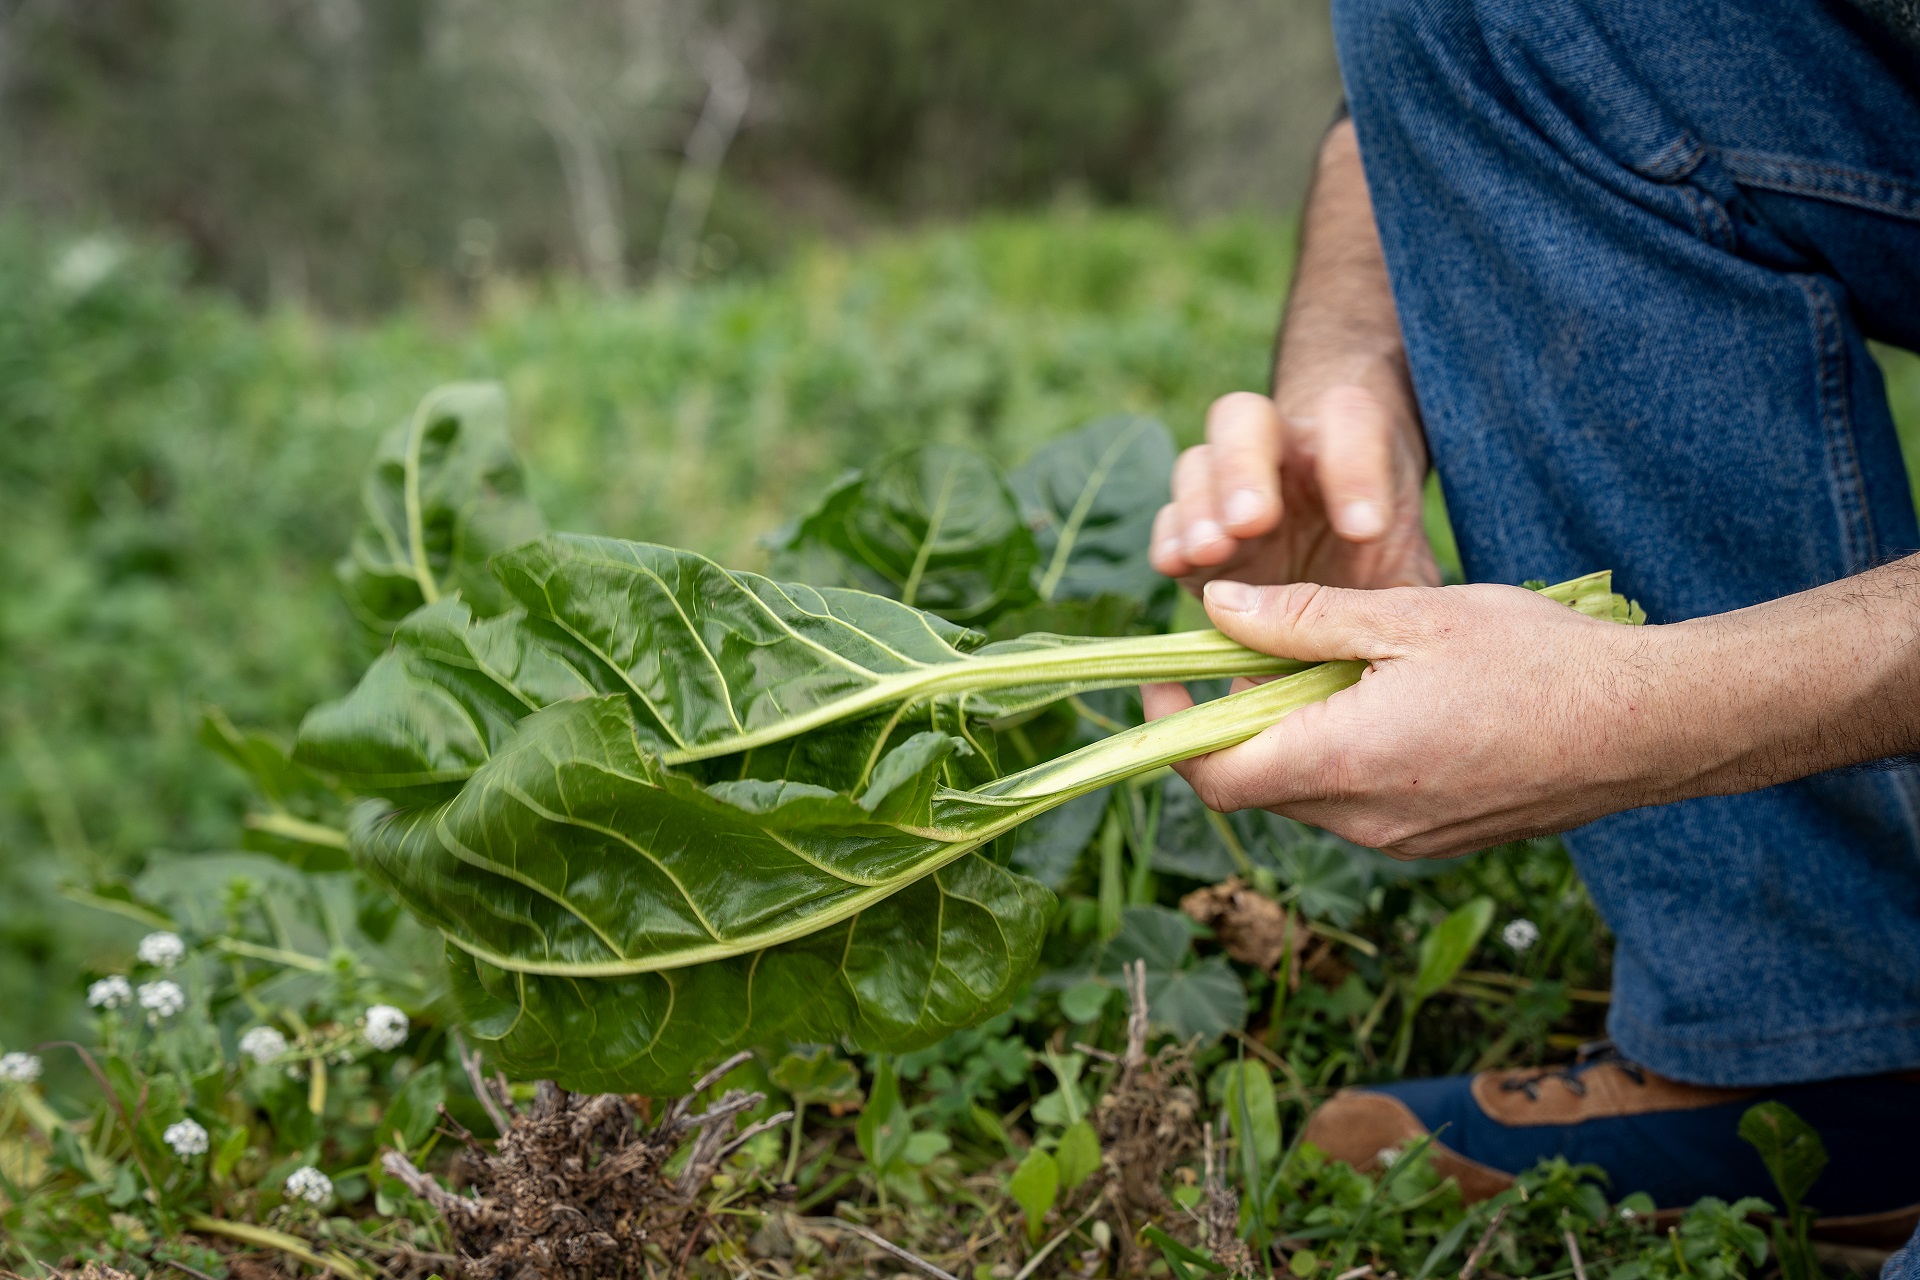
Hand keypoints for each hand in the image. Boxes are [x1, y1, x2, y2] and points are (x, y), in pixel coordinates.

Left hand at [1141, 579, 1678, 857]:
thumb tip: (1214, 609)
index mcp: (1345, 762)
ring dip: (1293, 738)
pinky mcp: (1436, 842)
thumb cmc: (1537, 660)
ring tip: (1331, 666)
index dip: (1172, 733)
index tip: (1162, 683)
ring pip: (1307, 794)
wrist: (1650, 726)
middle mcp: (1365, 820)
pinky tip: (1384, 701)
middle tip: (1255, 651)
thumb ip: (1300, 620)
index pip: (1215, 777)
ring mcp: (1403, 841)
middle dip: (1237, 722)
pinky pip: (1358, 805)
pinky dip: (1342, 757)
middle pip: (1257, 784)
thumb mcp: (1410, 617)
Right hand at [1149, 380, 1438, 593]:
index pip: (1350, 419)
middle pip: (1245, 418)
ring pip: (1196, 463)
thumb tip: (1413, 635)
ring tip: (1214, 551)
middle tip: (1257, 522)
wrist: (1331, 564)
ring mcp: (1224, 488)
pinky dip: (1169, 538)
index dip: (1356, 467)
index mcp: (1344, 444)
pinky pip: (1166, 521)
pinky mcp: (1190, 531)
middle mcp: (1277, 451)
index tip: (1367, 531)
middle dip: (1245, 468)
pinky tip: (1179, 566)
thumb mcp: (1407, 575)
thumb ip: (1408, 597)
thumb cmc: (1376, 562)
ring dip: (1199, 507)